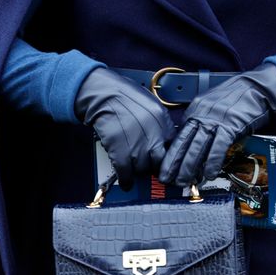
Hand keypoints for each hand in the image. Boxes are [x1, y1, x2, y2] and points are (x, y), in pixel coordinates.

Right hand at [75, 68, 174, 188]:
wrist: (102, 94)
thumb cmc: (124, 96)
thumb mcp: (150, 104)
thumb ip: (160, 122)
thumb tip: (164, 140)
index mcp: (162, 120)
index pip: (173, 147)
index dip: (167, 155)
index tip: (162, 159)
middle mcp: (153, 133)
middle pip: (160, 162)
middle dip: (154, 166)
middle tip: (148, 165)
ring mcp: (136, 144)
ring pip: (143, 170)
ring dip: (138, 171)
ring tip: (133, 166)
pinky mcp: (119, 151)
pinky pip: (126, 174)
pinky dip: (126, 180)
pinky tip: (126, 181)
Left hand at [159, 63, 275, 185]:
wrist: (256, 86)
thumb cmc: (236, 96)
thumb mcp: (212, 104)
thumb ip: (201, 119)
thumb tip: (193, 140)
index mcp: (196, 109)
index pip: (179, 135)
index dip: (171, 153)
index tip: (166, 167)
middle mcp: (202, 114)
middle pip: (184, 142)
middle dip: (174, 163)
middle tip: (167, 179)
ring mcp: (216, 120)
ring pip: (197, 146)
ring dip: (189, 166)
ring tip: (184, 182)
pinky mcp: (230, 126)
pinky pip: (218, 147)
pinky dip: (213, 162)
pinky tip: (209, 174)